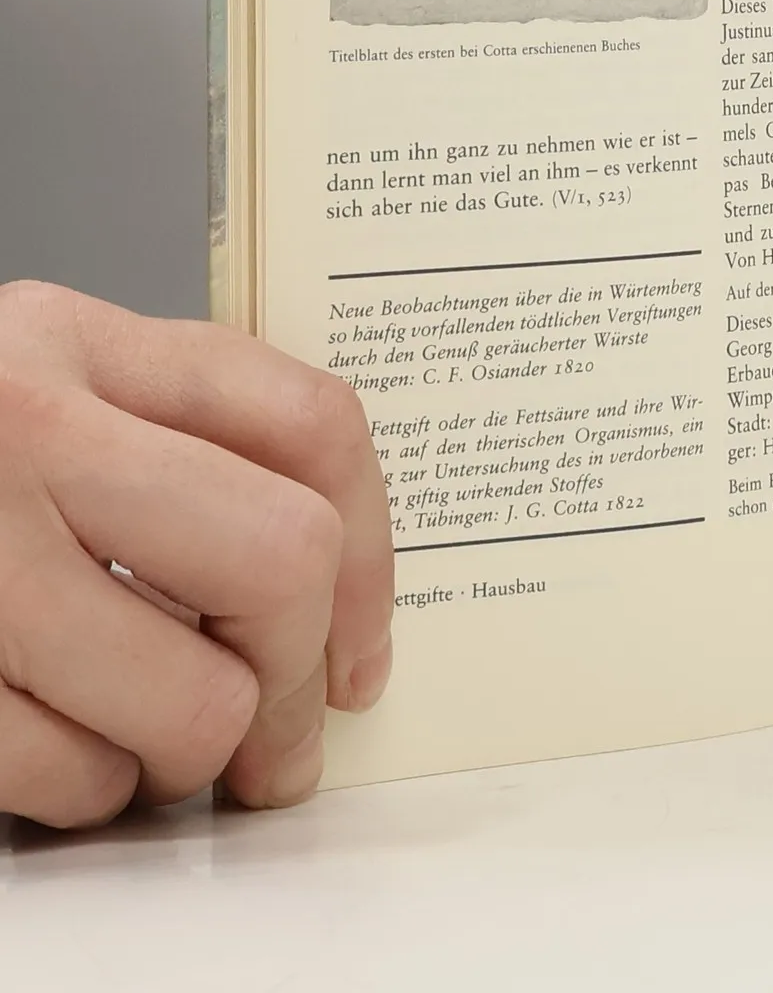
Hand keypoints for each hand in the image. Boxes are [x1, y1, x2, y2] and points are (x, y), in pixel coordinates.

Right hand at [0, 282, 393, 826]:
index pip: (308, 422)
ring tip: (148, 744)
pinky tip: (58, 756)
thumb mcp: (40, 397)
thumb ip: (171, 449)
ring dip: (184, 756)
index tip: (362, 647)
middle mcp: (20, 426)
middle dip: (297, 674)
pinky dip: (79, 794)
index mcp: (74, 341)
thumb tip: (330, 601)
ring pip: (186, 699)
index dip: (375, 552)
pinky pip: (61, 774)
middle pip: (279, 558)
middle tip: (284, 734)